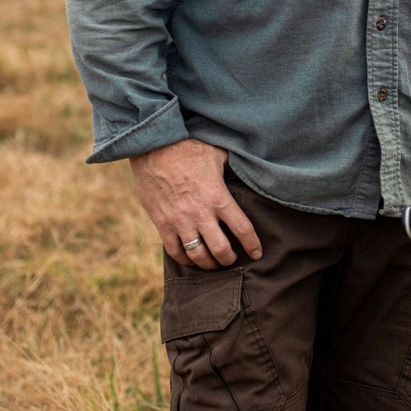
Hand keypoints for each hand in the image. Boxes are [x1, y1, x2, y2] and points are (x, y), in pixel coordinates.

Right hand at [130, 138, 262, 269]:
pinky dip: (184, 259)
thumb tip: (247, 169)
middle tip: (232, 259)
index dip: (252, 245)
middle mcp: (201, 213)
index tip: (257, 253)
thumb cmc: (188, 147)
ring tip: (212, 262)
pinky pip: (175, 250)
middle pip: (221, 250)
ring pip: (198, 255)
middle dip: (229, 259)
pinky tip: (190, 258)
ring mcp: (180, 220)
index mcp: (218, 197)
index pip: (243, 229)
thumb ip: (232, 168)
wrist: (153, 146)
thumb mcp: (218, 154)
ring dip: (208, 264)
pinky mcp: (162, 223)